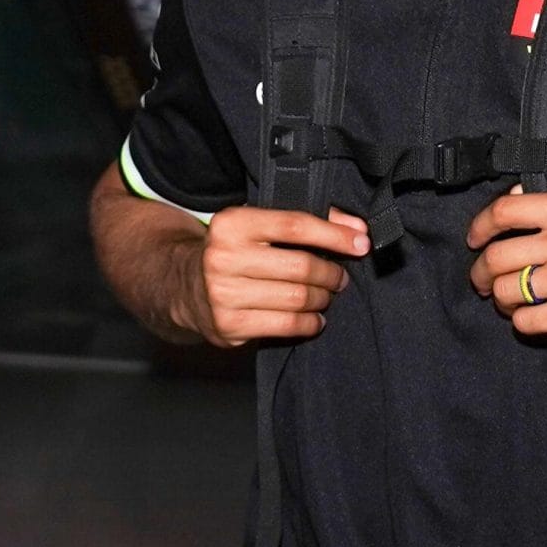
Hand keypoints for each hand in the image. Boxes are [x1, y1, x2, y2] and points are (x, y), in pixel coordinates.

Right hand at [178, 206, 368, 346]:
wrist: (185, 286)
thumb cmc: (237, 252)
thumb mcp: (260, 225)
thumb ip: (308, 221)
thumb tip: (357, 228)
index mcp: (232, 223)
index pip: (296, 225)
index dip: (335, 235)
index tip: (361, 242)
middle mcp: (223, 257)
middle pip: (301, 266)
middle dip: (331, 273)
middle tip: (340, 277)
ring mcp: (223, 294)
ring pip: (297, 298)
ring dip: (322, 298)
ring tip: (325, 295)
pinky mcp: (229, 325)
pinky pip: (287, 325)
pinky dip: (310, 323)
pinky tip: (314, 318)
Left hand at [466, 181, 546, 351]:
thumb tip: (529, 192)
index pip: (503, 212)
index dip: (480, 226)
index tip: (475, 238)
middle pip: (496, 257)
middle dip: (482, 272)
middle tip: (483, 279)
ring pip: (505, 291)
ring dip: (501, 298)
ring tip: (509, 300)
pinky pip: (524, 321)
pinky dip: (522, 321)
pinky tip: (532, 317)